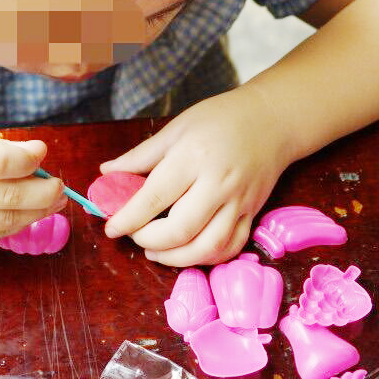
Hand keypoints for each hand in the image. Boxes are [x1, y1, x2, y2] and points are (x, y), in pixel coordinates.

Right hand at [0, 125, 66, 252]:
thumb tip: (39, 154)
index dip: (28, 161)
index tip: (42, 153)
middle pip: (6, 199)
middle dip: (43, 194)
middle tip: (60, 187)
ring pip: (2, 223)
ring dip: (35, 214)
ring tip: (52, 202)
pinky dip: (12, 226)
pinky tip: (24, 215)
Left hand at [100, 88, 288, 266]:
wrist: (272, 120)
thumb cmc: (219, 119)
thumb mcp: (175, 129)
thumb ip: (140, 156)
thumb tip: (107, 173)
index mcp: (192, 158)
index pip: (154, 197)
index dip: (128, 218)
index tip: (111, 228)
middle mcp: (218, 184)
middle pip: (180, 229)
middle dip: (149, 240)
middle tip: (135, 236)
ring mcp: (239, 202)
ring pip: (207, 247)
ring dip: (176, 259)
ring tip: (155, 251)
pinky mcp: (252, 214)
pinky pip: (230, 247)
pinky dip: (206, 258)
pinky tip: (187, 252)